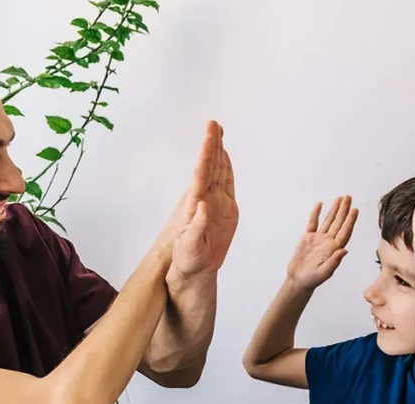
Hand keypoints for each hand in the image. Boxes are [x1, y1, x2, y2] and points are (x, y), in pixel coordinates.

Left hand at [167, 121, 238, 280]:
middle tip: (213, 123)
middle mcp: (204, 199)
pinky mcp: (225, 208)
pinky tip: (224, 155)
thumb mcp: (190, 246)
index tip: (209, 136)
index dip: (206, 154)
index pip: (201, 174)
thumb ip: (197, 227)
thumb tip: (202, 206)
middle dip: (211, 145)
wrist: (195, 268)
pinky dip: (226, 167)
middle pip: (209, 167)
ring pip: (217, 171)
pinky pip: (226, 183)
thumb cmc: (188, 258)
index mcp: (195, 205)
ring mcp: (215, 202)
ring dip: (217, 152)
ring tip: (217, 131)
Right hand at [286, 195, 357, 290]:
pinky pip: (313, 223)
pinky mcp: (308, 238)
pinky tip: (320, 204)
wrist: (298, 280)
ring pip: (328, 220)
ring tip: (340, 198)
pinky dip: (316, 213)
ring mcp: (318, 239)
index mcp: (334, 249)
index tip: (354, 210)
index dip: (350, 221)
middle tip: (349, 197)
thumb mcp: (324, 272)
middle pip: (338, 223)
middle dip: (344, 210)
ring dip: (334, 209)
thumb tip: (344, 250)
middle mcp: (328, 242)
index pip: (344, 232)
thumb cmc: (312, 279)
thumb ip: (334, 262)